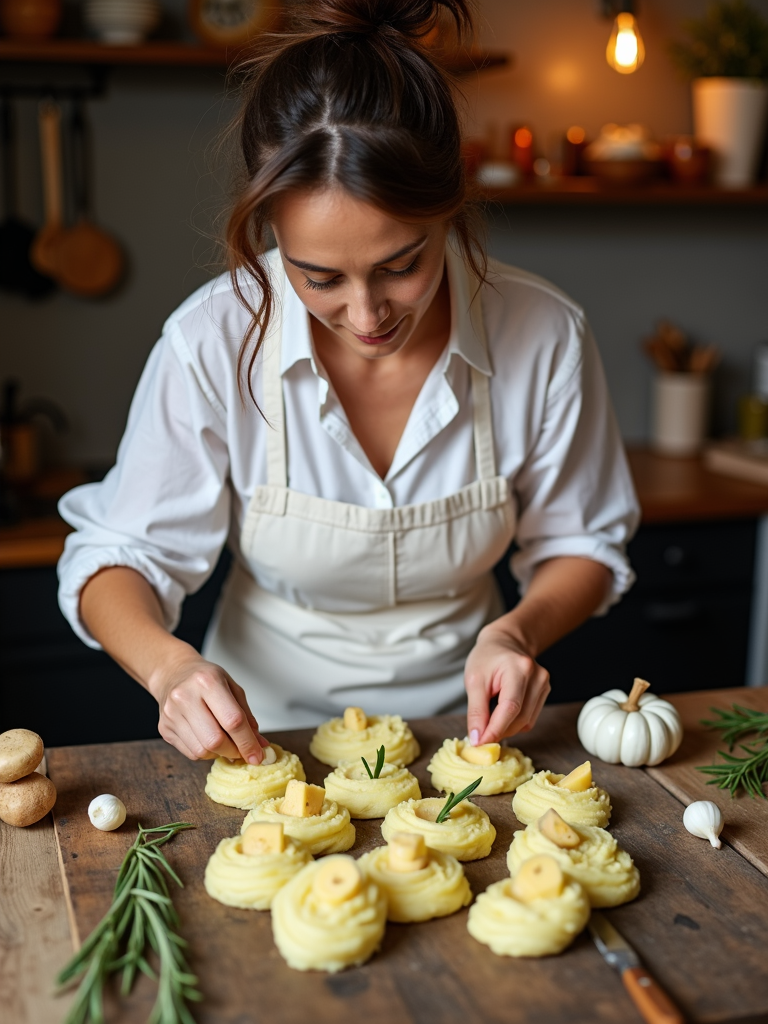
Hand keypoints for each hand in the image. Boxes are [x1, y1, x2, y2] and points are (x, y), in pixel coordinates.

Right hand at [149, 650, 267, 763]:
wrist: (173, 673)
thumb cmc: (205, 679)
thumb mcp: (232, 688)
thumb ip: (247, 716)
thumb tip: (259, 745)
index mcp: (208, 682)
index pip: (232, 721)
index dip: (248, 742)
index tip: (257, 756)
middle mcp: (186, 697)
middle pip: (215, 740)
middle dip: (233, 751)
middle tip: (242, 750)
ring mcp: (171, 714)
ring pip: (201, 751)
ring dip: (219, 753)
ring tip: (224, 742)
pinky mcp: (164, 728)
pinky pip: (190, 753)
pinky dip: (205, 752)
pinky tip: (208, 739)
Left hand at [464, 623, 550, 744]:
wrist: (505, 642)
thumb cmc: (487, 657)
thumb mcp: (474, 680)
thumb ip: (476, 710)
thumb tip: (478, 738)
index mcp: (519, 668)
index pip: (510, 707)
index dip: (496, 729)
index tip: (480, 743)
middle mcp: (537, 676)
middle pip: (520, 717)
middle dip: (499, 731)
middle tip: (480, 736)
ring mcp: (544, 684)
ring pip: (526, 721)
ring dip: (507, 729)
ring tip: (489, 721)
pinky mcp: (545, 692)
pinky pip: (530, 717)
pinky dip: (514, 722)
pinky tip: (502, 714)